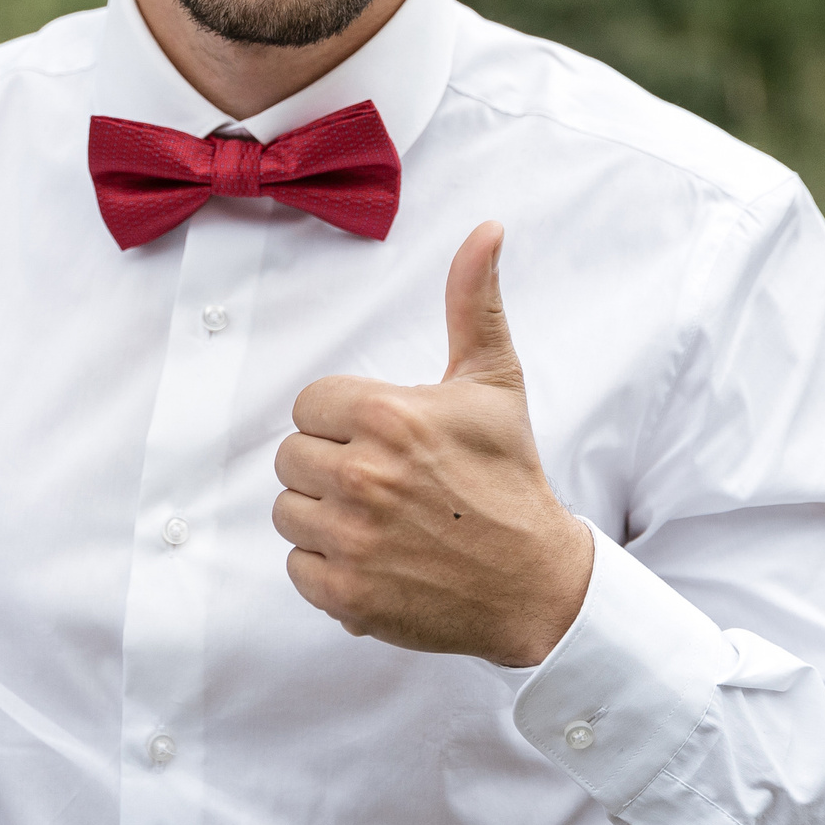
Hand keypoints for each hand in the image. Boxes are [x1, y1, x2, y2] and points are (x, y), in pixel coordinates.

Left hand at [273, 221, 593, 667]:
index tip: (384, 441)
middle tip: (383, 483)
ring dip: (324, 518)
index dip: (342, 422)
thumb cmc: (510, 477)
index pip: (308, 406)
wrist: (536, 582)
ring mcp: (352, 538)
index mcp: (388, 415)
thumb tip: (486, 230)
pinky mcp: (347, 594)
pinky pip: (296, 566)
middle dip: (329, 467)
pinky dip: (328, 567)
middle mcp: (364, 475)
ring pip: (288, 512)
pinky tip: (376, 558)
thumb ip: (473, 302)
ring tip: (379, 520)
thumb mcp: (494, 382)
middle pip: (290, 458)